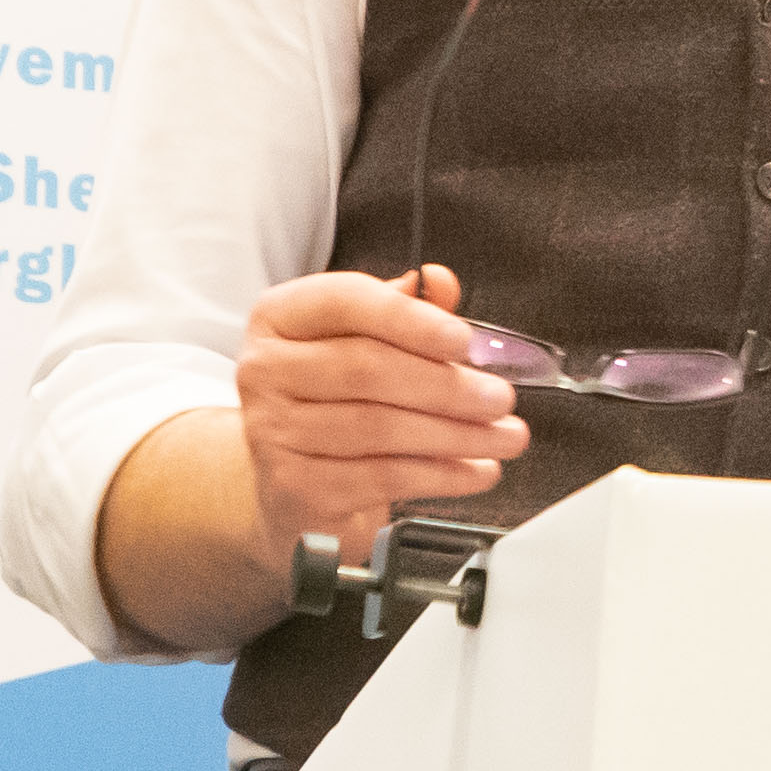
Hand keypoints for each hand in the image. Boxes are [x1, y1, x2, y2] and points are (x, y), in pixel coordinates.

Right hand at [235, 263, 529, 559]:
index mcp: (281, 317)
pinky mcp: (295, 488)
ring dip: (457, 435)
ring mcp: (274, 433)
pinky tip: (477, 470)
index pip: (346, 302)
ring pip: (379, 428)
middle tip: (501, 398)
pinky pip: (383, 478)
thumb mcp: (363, 341)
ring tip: (505, 438)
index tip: (464, 340)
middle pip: (367, 369)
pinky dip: (441, 475)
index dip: (411, 320)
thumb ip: (406, 309)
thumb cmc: (332, 398)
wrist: (286, 481)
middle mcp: (266, 370)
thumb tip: (441, 282)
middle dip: (448, 386)